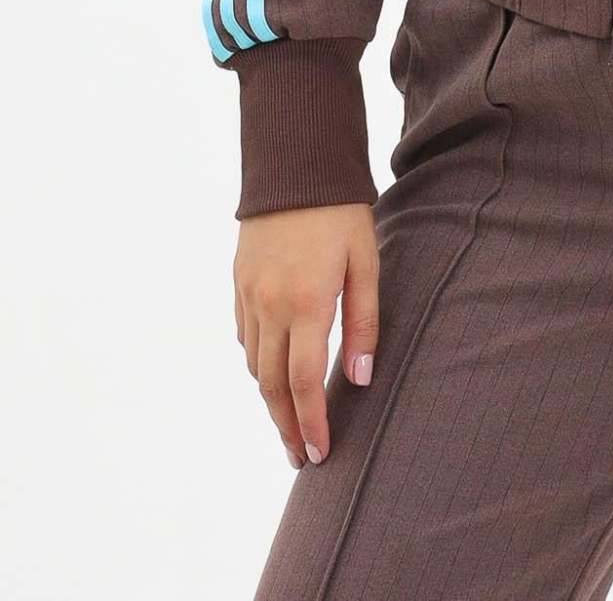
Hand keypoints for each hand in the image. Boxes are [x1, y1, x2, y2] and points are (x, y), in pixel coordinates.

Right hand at [233, 202, 378, 469]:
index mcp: (306, 304)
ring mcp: (248, 295)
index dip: (310, 424)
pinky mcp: (238, 282)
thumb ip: (364, 321)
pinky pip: (244, 337)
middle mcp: (270, 306)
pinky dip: (256, 363)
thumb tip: (360, 380)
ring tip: (290, 423)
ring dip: (269, 400)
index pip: (302, 383)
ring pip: (253, 365)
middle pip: (271, 386)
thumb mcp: (365, 262)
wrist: (294, 164)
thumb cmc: (341, 212)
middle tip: (300, 457)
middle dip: (286, 426)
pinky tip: (271, 371)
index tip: (318, 456)